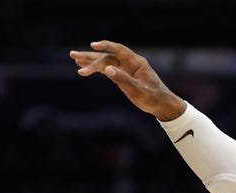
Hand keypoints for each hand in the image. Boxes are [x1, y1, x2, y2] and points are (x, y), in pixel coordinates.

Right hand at [69, 40, 187, 121]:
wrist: (162, 105)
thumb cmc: (153, 97)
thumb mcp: (139, 90)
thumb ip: (123, 79)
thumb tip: (107, 69)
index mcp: (136, 62)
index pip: (118, 50)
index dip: (105, 46)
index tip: (93, 45)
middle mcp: (129, 63)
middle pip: (107, 56)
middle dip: (90, 56)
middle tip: (73, 55)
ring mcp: (125, 69)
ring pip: (105, 63)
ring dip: (90, 61)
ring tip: (74, 59)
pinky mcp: (122, 77)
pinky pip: (107, 70)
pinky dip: (96, 69)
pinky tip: (85, 69)